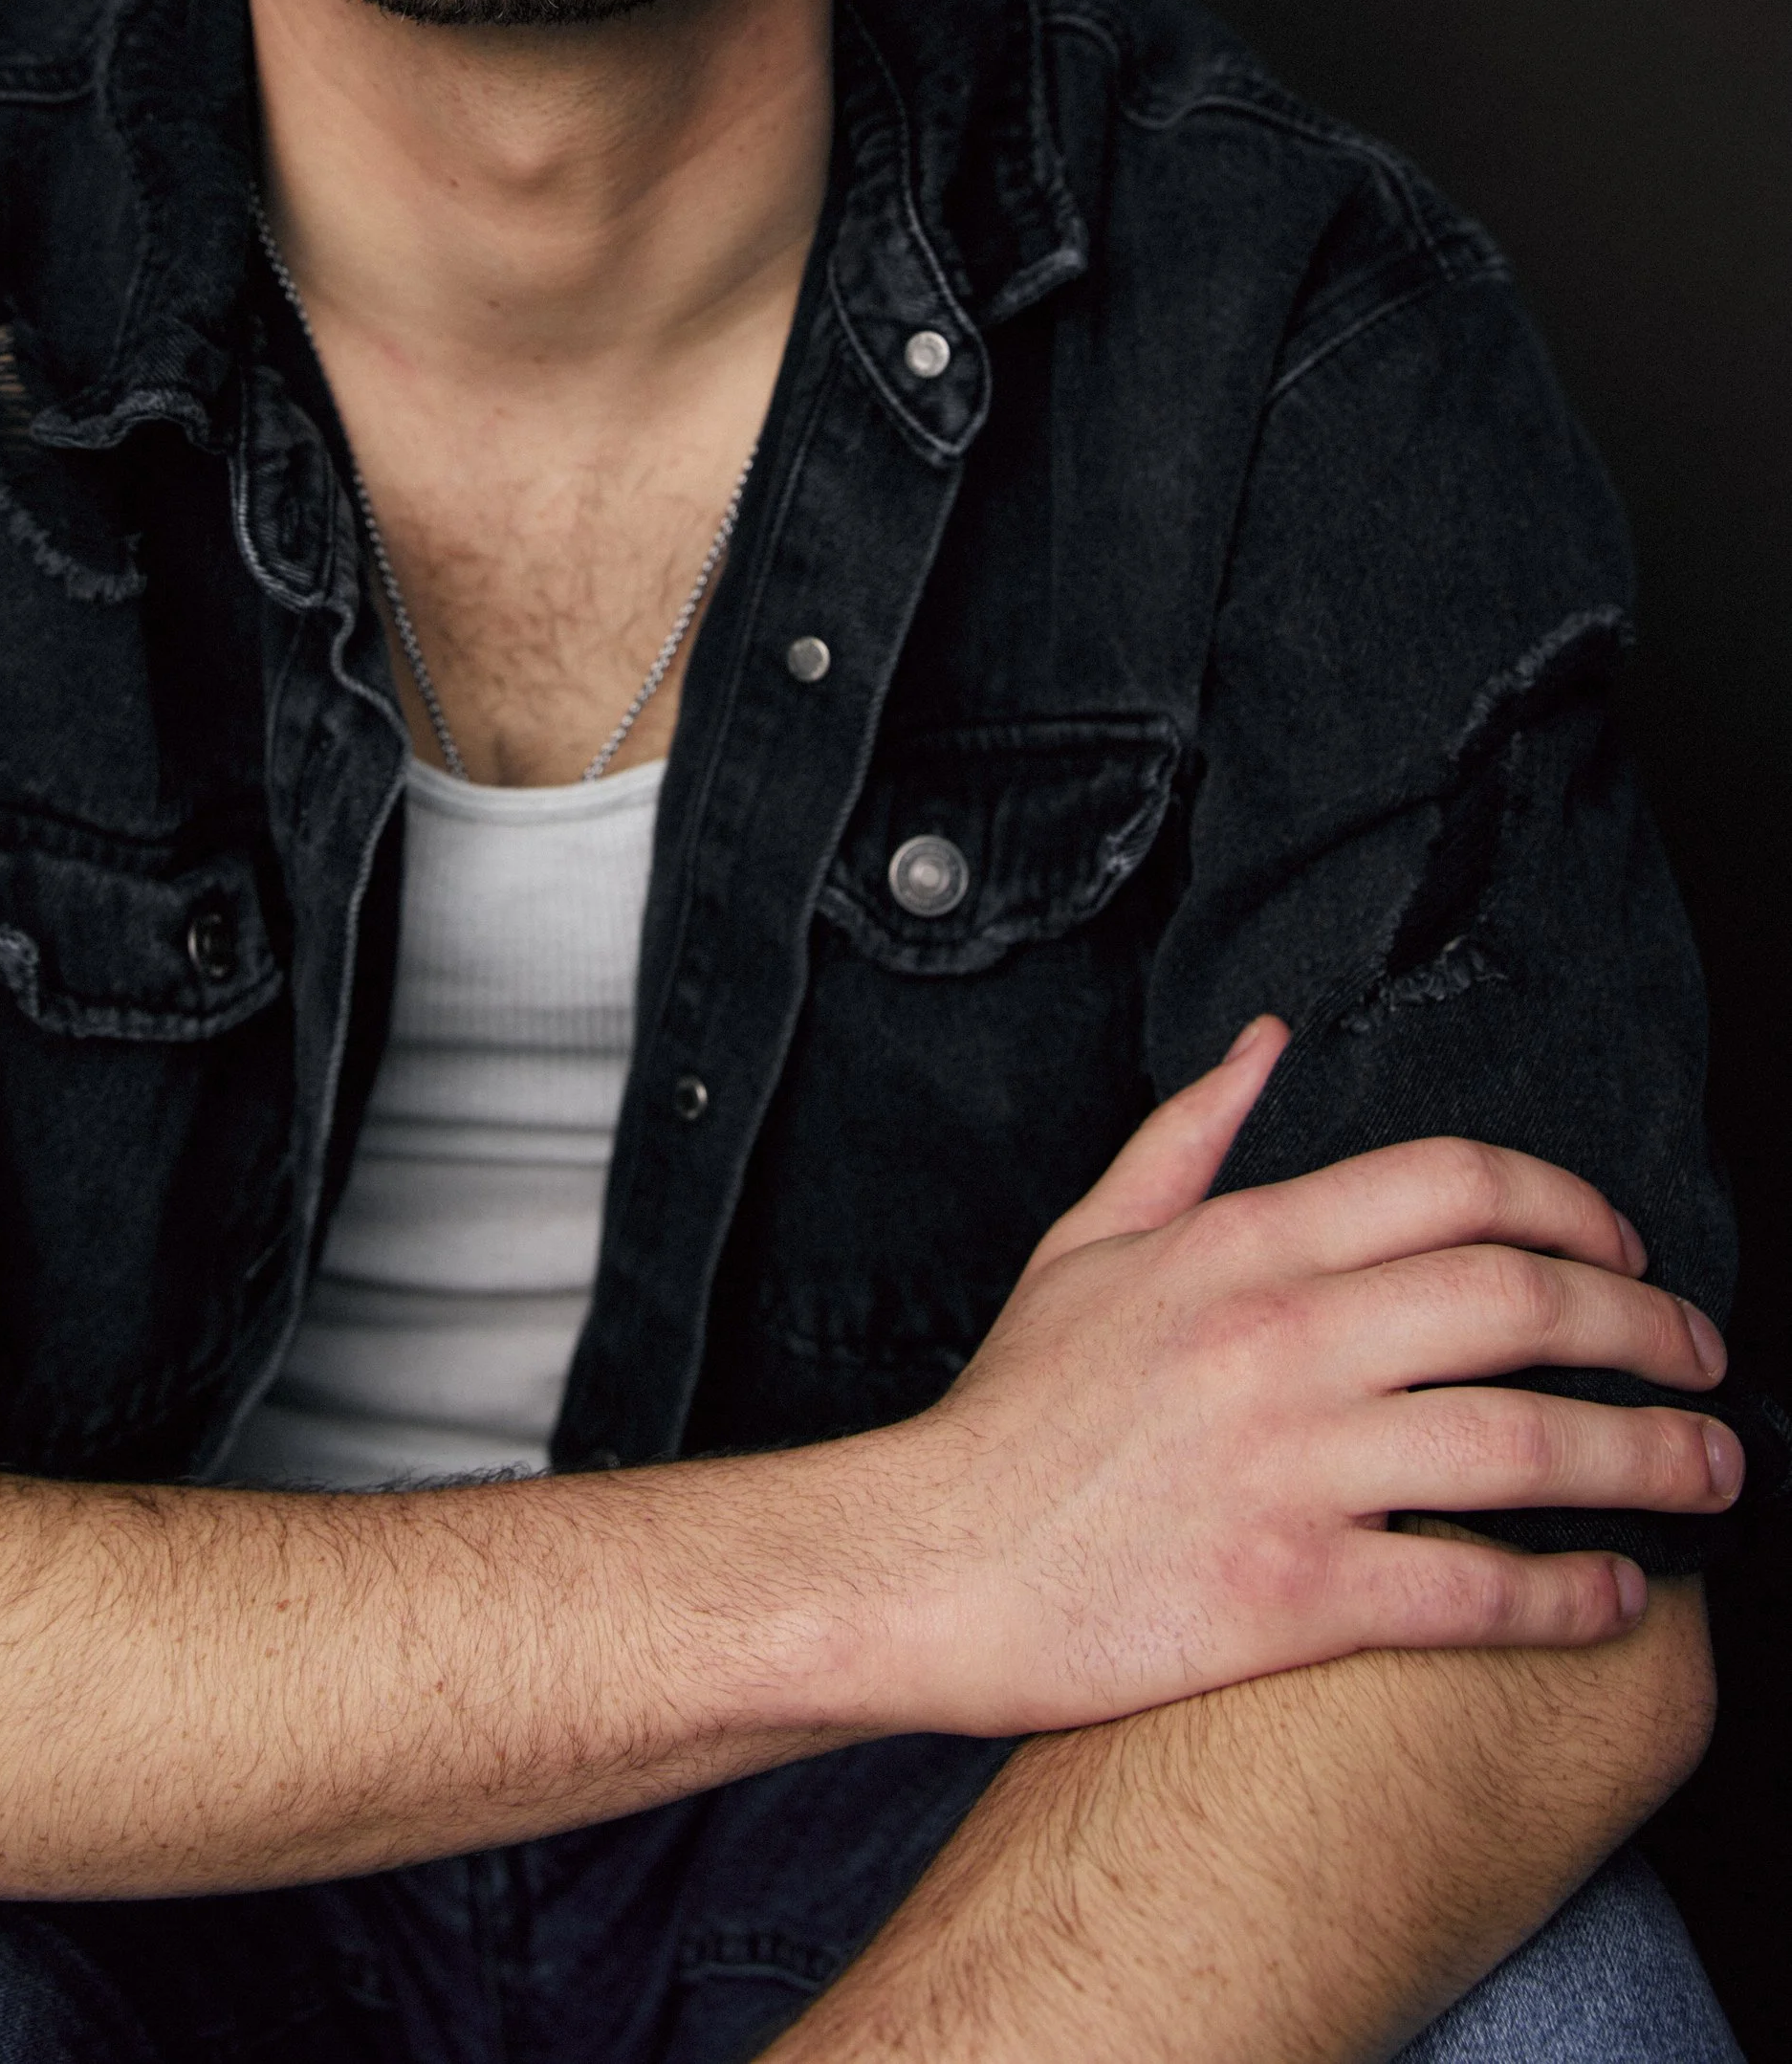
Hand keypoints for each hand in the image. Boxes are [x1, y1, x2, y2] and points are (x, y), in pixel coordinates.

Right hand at [855, 1016, 1738, 1736]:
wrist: (928, 1562)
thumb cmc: (1012, 1414)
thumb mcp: (1084, 1241)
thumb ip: (1187, 1136)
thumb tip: (1269, 1043)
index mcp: (1241, 1247)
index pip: (1452, 1184)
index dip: (1572, 1206)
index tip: (1628, 1248)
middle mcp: (1279, 1340)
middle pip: (1517, 1300)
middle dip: (1644, 1325)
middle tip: (1706, 1356)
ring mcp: (1289, 1467)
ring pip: (1523, 1445)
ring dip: (1647, 1457)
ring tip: (1708, 1469)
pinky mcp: (1291, 1593)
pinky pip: (1471, 1588)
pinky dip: (1570, 1594)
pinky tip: (1617, 1594)